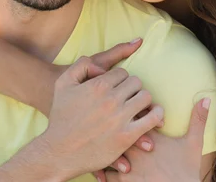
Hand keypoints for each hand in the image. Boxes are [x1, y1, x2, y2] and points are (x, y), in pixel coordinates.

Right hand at [40, 55, 164, 180]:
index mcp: (98, 85)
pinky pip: (151, 119)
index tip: (117, 87)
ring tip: (137, 105)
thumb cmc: (60, 117)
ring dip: (143, 99)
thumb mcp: (63, 84)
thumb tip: (101, 65)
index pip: (123, 73)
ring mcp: (120, 118)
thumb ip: (81, 65)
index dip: (120, 79)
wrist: (59, 151)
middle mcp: (110, 100)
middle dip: (132, 87)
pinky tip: (155, 115)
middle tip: (127, 96)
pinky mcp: (126, 137)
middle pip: (136, 82)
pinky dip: (157, 114)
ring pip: (145, 97)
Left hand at [100, 98, 210, 181]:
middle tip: (102, 124)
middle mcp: (136, 148)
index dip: (126, 113)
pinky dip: (102, 171)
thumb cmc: (187, 171)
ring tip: (99, 148)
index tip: (124, 113)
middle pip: (113, 129)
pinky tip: (101, 171)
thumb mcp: (194, 144)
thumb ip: (198, 119)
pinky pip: (104, 173)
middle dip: (109, 127)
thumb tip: (207, 97)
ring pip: (105, 150)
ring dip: (103, 150)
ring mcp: (128, 165)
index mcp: (150, 135)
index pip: (132, 114)